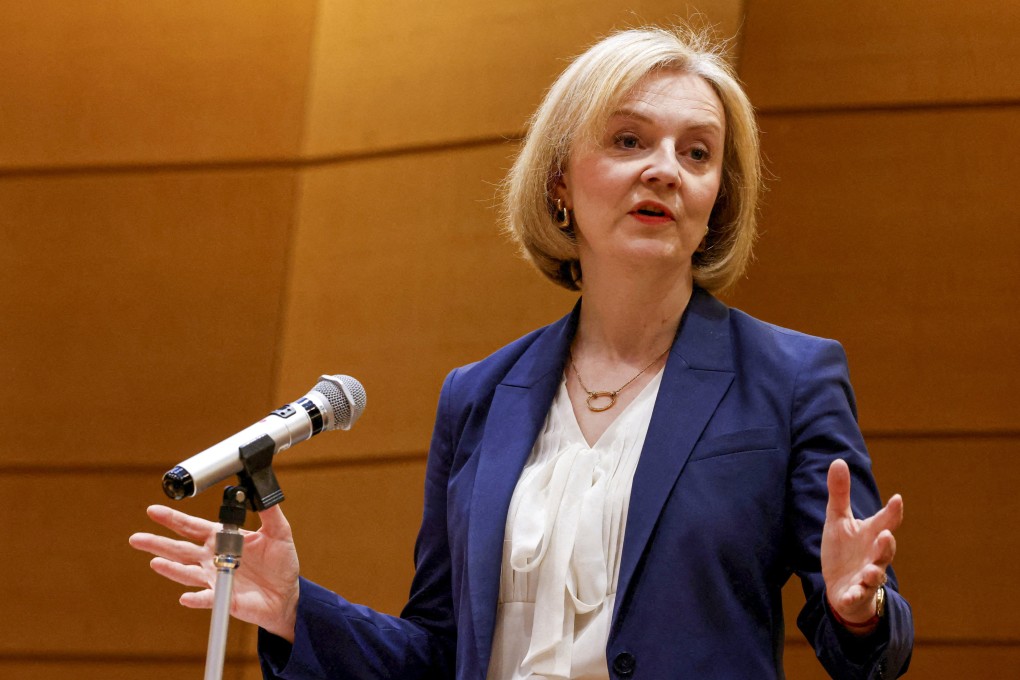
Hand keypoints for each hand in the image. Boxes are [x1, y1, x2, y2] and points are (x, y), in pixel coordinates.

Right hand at [129, 504, 300, 640]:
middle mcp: (213, 558)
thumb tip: (262, 492)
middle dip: (158, 542)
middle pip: (180, 548)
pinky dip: (196, 598)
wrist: (287, 593)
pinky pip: (207, 598)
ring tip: (154, 562)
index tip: (153, 510)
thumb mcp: (279, 533)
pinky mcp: (223, 598)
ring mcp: (215, 578)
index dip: (173, 519)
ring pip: (187, 572)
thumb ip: (269, 513)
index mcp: (223, 538)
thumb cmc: (280, 563)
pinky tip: (185, 597)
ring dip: (170, 568)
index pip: (192, 526)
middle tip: (136, 537)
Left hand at [821, 458, 902, 632]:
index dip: (892, 511)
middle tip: (886, 535)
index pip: (885, 522)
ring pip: (876, 575)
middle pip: (885, 550)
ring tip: (871, 570)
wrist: (840, 586)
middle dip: (886, 545)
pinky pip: (857, 596)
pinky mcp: (856, 594)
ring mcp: (867, 577)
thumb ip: (840, 493)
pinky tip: (849, 595)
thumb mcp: (837, 520)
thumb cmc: (844, 550)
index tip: (897, 499)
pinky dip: (854, 596)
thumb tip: (838, 460)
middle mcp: (873, 556)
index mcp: (871, 535)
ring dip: (874, 573)